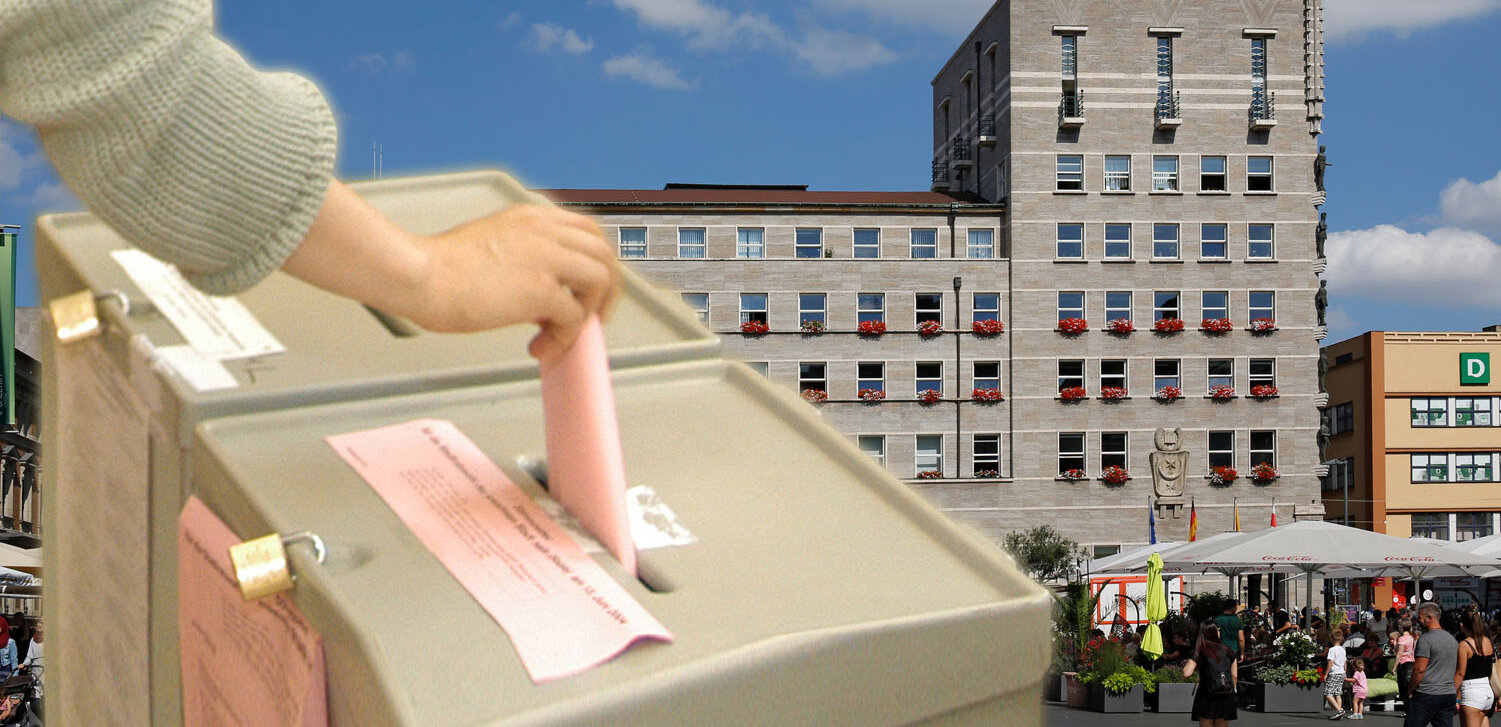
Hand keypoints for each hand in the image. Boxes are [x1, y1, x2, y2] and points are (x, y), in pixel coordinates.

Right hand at [284, 182, 620, 362]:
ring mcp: (546, 258)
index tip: (590, 286)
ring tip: (565, 334)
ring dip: (589, 312)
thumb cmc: (438, 266)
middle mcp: (545, 231)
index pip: (588, 230)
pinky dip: (564, 338)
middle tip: (594, 316)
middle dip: (606, 288)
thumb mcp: (491, 243)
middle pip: (604, 253)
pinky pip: (575, 317)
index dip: (597, 260)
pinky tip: (541, 347)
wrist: (418, 274)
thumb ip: (523, 256)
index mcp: (532, 217)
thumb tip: (539, 291)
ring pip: (600, 280)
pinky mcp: (541, 289)